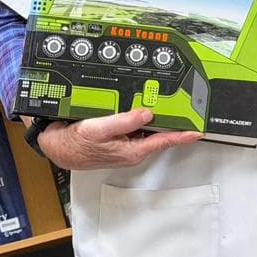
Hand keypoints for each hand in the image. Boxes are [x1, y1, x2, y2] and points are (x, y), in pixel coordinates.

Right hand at [30, 108, 201, 170]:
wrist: (57, 148)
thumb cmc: (75, 144)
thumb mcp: (99, 130)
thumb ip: (124, 122)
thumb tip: (147, 114)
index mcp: (132, 151)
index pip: (163, 142)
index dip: (182, 136)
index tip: (198, 132)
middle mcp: (132, 149)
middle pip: (159, 135)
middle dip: (174, 123)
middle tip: (189, 110)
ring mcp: (126, 145)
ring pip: (147, 130)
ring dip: (158, 119)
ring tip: (171, 105)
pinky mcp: (119, 139)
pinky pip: (136, 127)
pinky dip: (141, 118)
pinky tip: (143, 108)